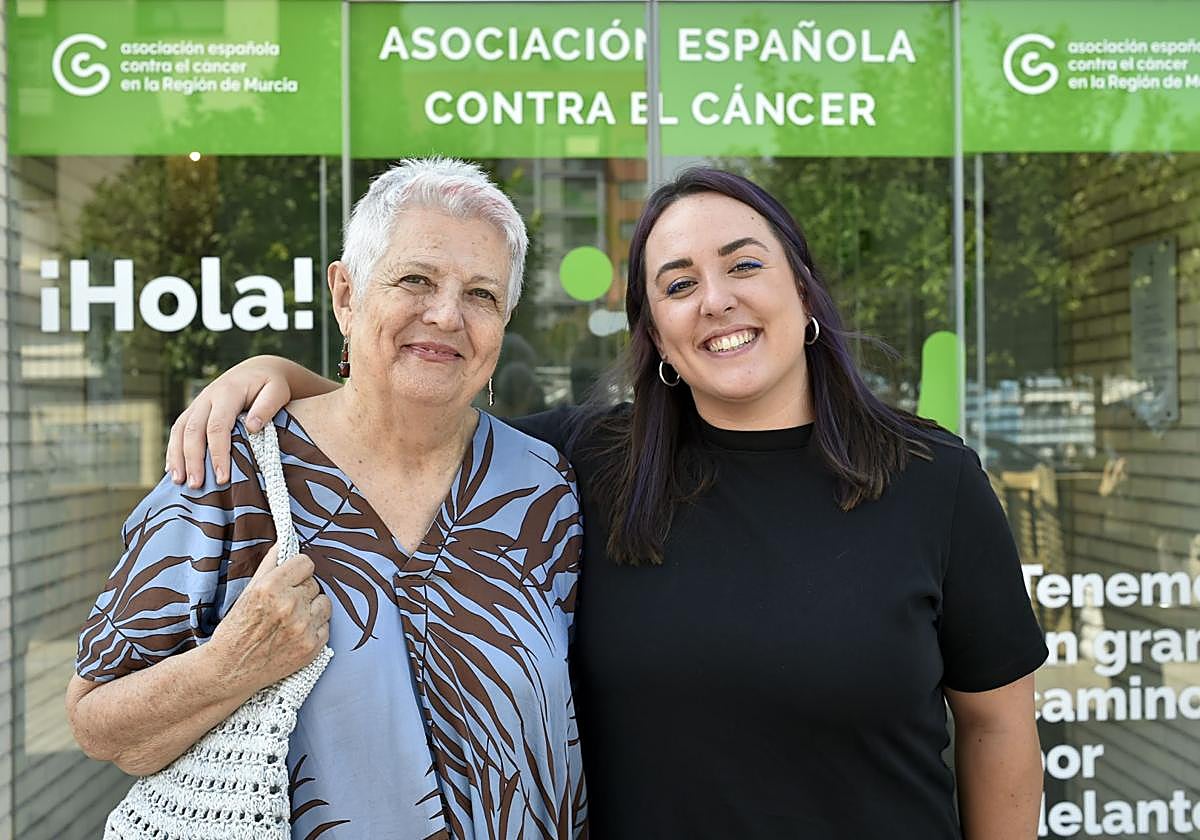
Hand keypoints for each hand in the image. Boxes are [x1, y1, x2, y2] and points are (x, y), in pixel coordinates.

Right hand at [165, 357, 294, 487]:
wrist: (258, 370)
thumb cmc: (271, 385)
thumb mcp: (277, 390)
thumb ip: (267, 406)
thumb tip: (252, 427)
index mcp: (228, 392)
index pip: (217, 426)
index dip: (218, 453)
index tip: (222, 477)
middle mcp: (207, 397)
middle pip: (193, 430)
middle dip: (193, 459)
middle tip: (197, 485)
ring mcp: (198, 404)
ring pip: (180, 430)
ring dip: (177, 457)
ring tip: (179, 482)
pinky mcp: (194, 411)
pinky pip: (178, 430)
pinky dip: (173, 450)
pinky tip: (173, 470)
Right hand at [206, 544, 331, 692]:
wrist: (230, 670)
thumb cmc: (236, 629)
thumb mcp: (247, 591)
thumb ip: (269, 565)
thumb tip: (285, 543)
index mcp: (270, 587)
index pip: (306, 563)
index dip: (298, 570)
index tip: (292, 577)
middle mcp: (289, 606)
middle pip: (314, 583)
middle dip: (302, 591)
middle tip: (285, 604)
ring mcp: (303, 627)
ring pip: (325, 602)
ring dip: (312, 608)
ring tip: (293, 618)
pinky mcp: (312, 647)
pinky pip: (326, 625)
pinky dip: (315, 628)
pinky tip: (296, 633)